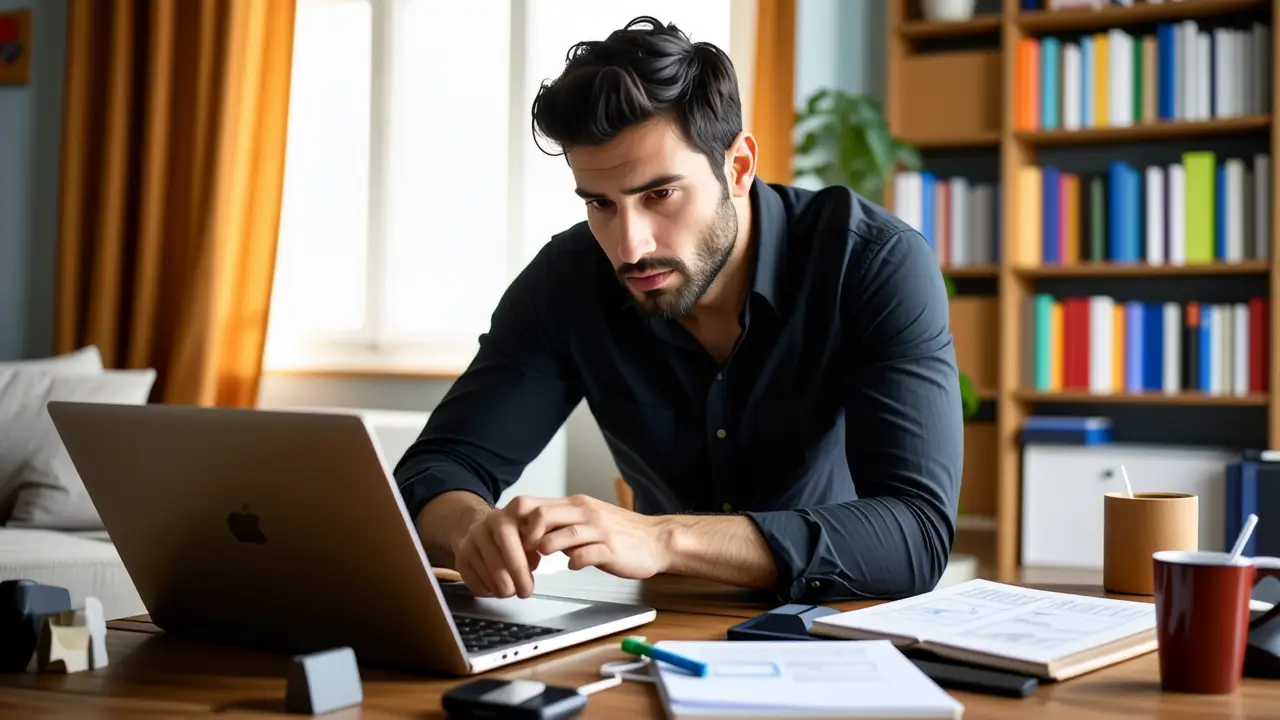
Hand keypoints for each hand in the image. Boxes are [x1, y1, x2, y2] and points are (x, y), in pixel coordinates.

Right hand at [453, 504, 542, 598]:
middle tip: (525, 592)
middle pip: (500, 560)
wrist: (480, 528)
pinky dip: (488, 591)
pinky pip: (475, 583)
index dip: (524, 560)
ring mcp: (469, 543)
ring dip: (502, 589)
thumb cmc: (513, 534)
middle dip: (515, 579)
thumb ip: (536, 543)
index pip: (513, 537)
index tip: (533, 572)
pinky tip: (496, 587)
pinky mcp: (460, 559)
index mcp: (506, 516)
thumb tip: (533, 563)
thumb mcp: (529, 530)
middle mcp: (484, 527)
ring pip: (488, 575)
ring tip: (512, 590)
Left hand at [511, 494, 670, 578]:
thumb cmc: (621, 533)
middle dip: (527, 537)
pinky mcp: (611, 550)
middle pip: (544, 516)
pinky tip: (572, 566)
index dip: (520, 523)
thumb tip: (536, 532)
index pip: (537, 505)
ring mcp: (600, 531)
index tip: (515, 541)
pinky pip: (587, 555)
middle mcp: (587, 513)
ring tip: (542, 560)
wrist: (657, 540)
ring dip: (547, 548)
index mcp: (578, 505)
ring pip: (564, 534)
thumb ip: (563, 524)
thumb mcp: (588, 520)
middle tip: (524, 554)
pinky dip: (575, 562)